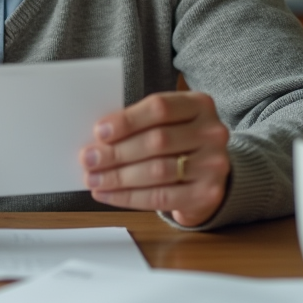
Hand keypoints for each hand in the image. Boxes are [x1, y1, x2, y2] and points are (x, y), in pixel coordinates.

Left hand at [80, 92, 229, 226]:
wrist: (210, 173)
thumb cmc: (178, 141)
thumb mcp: (168, 122)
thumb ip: (140, 124)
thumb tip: (99, 139)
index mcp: (199, 104)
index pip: (160, 108)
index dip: (127, 120)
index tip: (100, 131)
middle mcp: (212, 132)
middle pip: (157, 141)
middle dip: (117, 152)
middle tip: (89, 159)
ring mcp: (214, 164)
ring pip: (158, 171)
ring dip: (119, 177)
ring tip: (93, 178)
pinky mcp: (208, 194)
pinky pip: (161, 198)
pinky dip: (129, 197)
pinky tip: (108, 194)